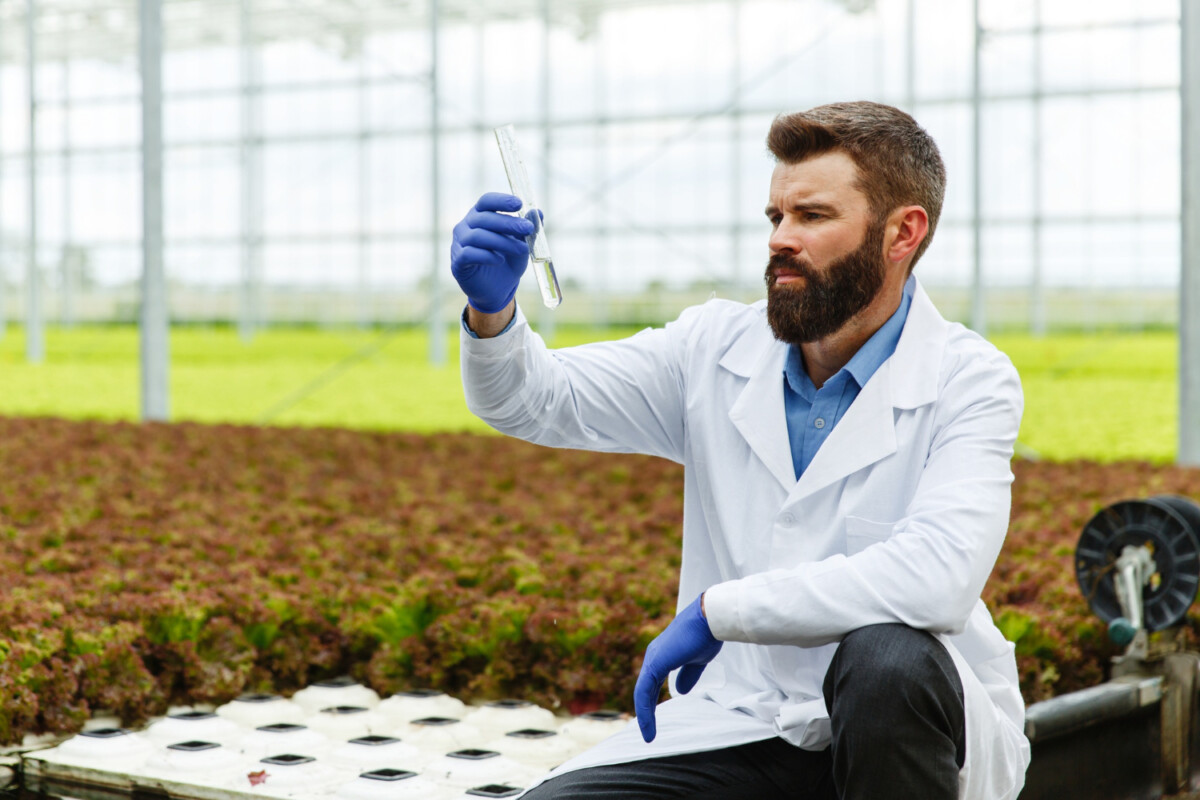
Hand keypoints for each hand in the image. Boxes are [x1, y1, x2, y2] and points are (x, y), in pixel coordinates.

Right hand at [450, 192, 534, 313]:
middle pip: (484, 218)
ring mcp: (459, 244)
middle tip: (528, 228)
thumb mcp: (521, 244)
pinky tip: (500, 260)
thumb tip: (538, 212)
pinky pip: (469, 254)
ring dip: (503, 242)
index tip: (519, 204)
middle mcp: (466, 226)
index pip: (486, 201)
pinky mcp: (457, 262)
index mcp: (480, 216)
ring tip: (522, 249)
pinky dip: (486, 256)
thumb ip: (527, 229)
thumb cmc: (507, 261)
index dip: (501, 200)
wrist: (497, 290)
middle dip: (508, 223)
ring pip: (478, 236)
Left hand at [633, 593, 722, 742]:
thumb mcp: (696, 661)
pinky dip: (645, 709)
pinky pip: (645, 690)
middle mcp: (653, 656)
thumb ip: (687, 675)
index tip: (653, 721)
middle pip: (644, 689)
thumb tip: (680, 691)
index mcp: (662, 655)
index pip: (651, 683)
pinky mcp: (656, 663)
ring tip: (648, 735)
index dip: (651, 702)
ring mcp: (653, 659)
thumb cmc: (706, 635)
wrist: (710, 620)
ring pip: (642, 692)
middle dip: (645, 712)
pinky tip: (647, 724)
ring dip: (644, 715)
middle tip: (648, 732)